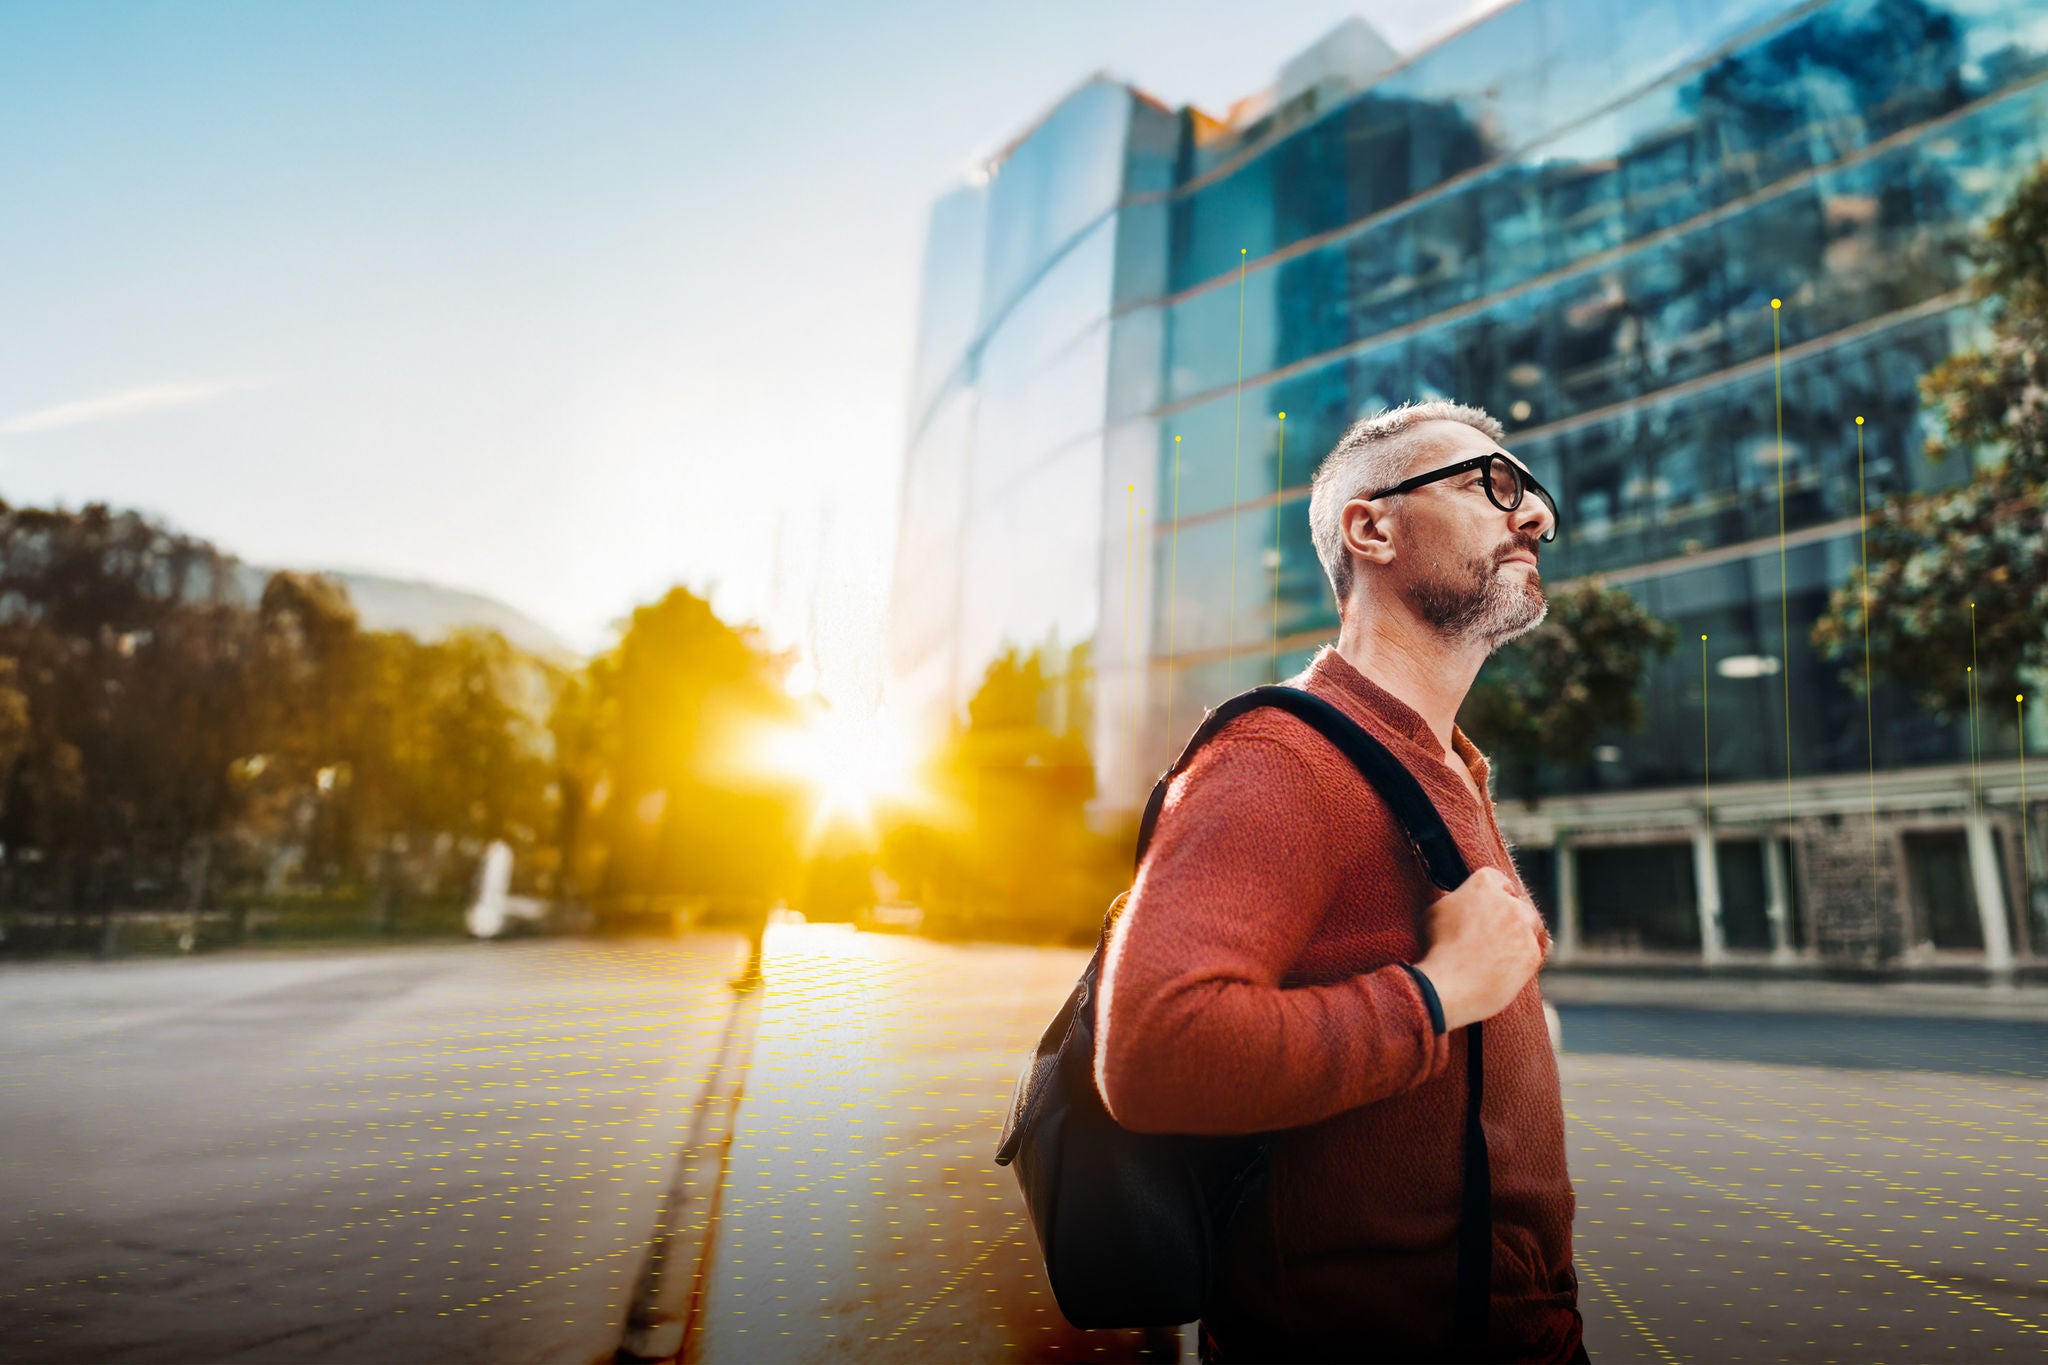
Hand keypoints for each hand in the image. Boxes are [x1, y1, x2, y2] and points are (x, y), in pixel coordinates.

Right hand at [1414, 866, 1546, 1031]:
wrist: (1450, 986)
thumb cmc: (1437, 949)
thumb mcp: (1436, 911)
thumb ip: (1457, 901)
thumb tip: (1462, 904)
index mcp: (1484, 884)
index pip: (1496, 879)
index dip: (1490, 893)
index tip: (1484, 906)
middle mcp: (1509, 902)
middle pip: (1516, 903)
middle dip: (1508, 914)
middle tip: (1492, 931)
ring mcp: (1524, 929)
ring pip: (1530, 927)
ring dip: (1519, 935)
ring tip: (1500, 950)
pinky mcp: (1532, 955)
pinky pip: (1534, 951)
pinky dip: (1523, 957)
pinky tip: (1507, 965)